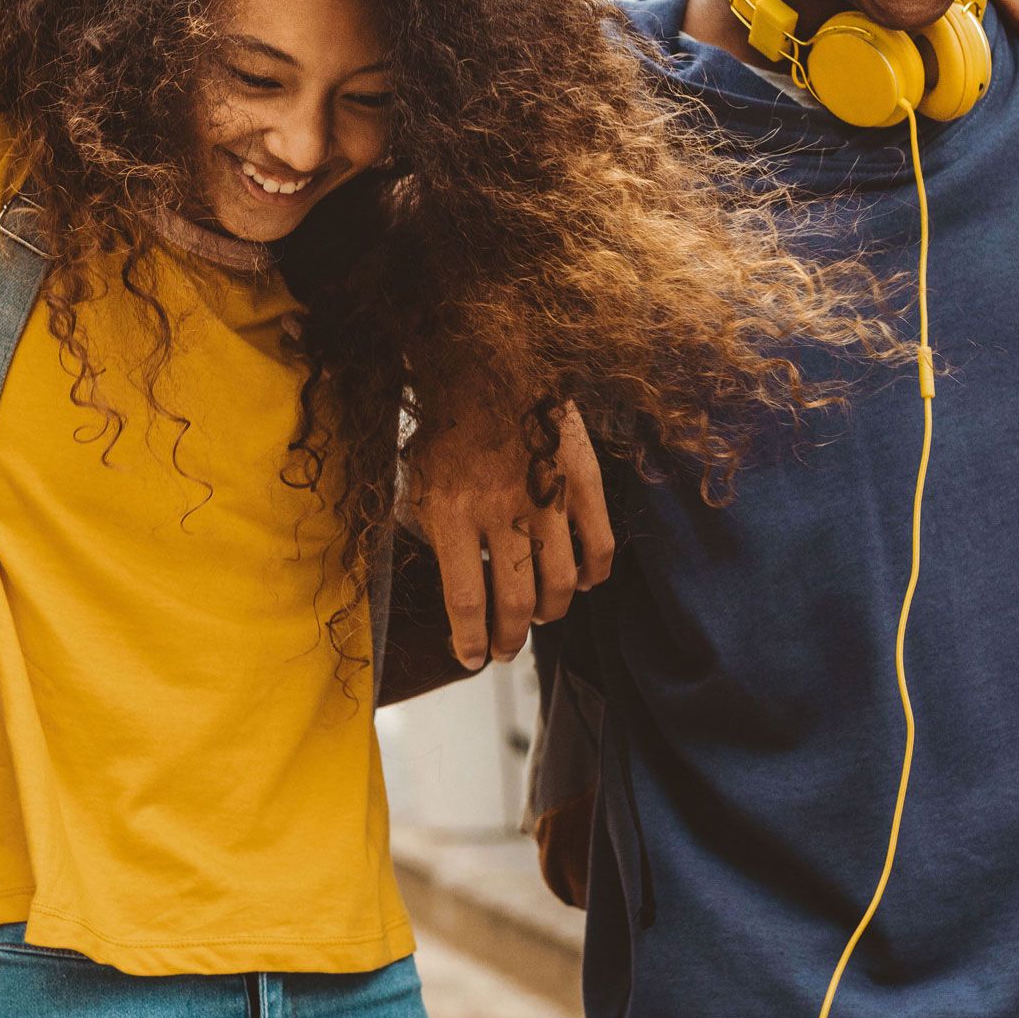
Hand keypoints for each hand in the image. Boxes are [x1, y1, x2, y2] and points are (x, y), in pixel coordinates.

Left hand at [405, 400, 613, 669]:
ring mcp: (547, 498)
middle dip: (508, 637)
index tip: (470, 658)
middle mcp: (501, 512)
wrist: (489, 360)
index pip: (465, 600)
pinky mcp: (582, 482)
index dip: (469, 640)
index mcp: (451, 512)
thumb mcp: (419, 478)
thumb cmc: (449, 422)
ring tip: (539, 619)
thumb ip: (433, 531)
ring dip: (549, 613)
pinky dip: (593, 576)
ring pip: (559, 584)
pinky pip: (599, 547)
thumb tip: (447, 579)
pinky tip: (582, 584)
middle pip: (514, 601)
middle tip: (503, 650)